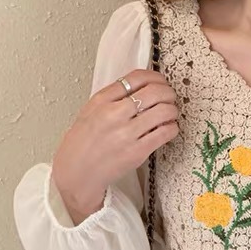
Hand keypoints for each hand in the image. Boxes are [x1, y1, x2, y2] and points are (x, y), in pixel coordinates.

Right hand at [51, 69, 179, 222]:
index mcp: (102, 100)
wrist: (78, 171)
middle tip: (170, 97)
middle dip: (168, 92)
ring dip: (173, 110)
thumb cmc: (84, 142)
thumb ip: (113, 97)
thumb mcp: (91, 110)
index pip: (136, 78)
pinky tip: (168, 128)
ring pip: (164, 111)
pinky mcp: (138, 152)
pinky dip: (172, 127)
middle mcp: (115, 114)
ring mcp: (127, 133)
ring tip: (171, 113)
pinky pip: (165, 133)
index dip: (155, 77)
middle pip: (154, 92)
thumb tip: (141, 87)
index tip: (161, 82)